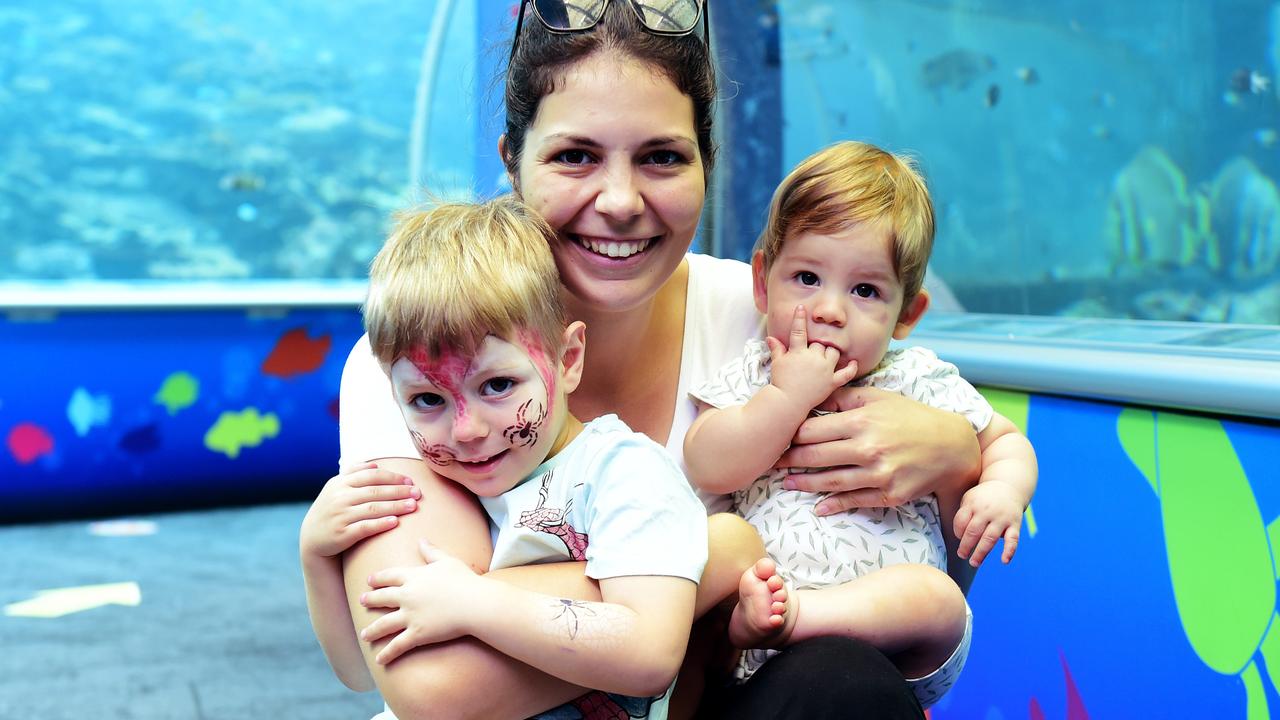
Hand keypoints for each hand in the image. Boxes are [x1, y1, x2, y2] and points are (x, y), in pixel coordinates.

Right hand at [299, 461, 420, 558]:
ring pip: (372, 508)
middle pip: (375, 491)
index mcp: (339, 483)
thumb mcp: (335, 488)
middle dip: (399, 491)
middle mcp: (339, 498)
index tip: (410, 481)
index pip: (370, 476)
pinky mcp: (341, 534)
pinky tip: (395, 522)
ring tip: (413, 506)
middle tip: (418, 493)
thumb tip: (375, 465)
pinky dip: (381, 524)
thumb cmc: (331, 510)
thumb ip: (353, 473)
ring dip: (395, 506)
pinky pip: (365, 527)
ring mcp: (340, 516)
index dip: (392, 477)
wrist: (312, 539)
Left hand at [360, 540, 483, 663]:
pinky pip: (397, 645)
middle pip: (382, 598)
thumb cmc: (464, 580)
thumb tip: (421, 539)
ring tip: (364, 635)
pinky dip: (387, 654)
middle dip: (370, 600)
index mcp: (414, 577)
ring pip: (384, 624)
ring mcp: (410, 616)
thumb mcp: (447, 561)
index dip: (378, 578)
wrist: (474, 603)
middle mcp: (407, 596)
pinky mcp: (417, 634)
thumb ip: (431, 551)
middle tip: (361, 601)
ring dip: (372, 630)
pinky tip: (379, 660)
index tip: (370, 581)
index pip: (390, 576)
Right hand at [767, 305, 858, 410]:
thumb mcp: (777, 364)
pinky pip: (846, 373)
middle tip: (810, 354)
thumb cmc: (780, 383)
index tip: (801, 308)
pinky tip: (854, 362)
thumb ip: (777, 349)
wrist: (787, 403)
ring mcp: (824, 370)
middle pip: (820, 343)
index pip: (799, 331)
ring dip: (830, 353)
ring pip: (833, 353)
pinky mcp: (831, 382)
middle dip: (816, 346)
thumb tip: (770, 338)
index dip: (799, 318)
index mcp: (799, 352)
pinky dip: (851, 368)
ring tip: (825, 357)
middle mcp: (814, 358)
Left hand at [775, 387, 980, 515]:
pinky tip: (818, 507)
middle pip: (816, 456)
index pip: (813, 430)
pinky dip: (834, 505)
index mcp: (862, 421)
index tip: (779, 437)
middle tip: (772, 462)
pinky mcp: (889, 494)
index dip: (792, 435)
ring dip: (804, 484)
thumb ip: (844, 397)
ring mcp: (878, 474)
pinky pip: (855, 501)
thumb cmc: (911, 417)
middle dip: (790, 460)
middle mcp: (868, 448)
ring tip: (786, 483)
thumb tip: (814, 395)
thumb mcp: (879, 398)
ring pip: (830, 481)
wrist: (951, 446)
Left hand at [953, 482, 1024, 565]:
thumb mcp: (970, 498)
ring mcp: (1002, 518)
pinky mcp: (1015, 524)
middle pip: (973, 531)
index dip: (958, 532)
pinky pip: (1013, 539)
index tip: (959, 537)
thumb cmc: (984, 498)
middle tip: (962, 555)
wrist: (1008, 486)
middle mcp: (987, 511)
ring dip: (981, 553)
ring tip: (974, 563)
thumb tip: (961, 537)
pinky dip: (1009, 551)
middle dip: (966, 546)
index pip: (961, 521)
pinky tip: (1004, 561)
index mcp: (973, 504)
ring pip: (990, 538)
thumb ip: (963, 515)